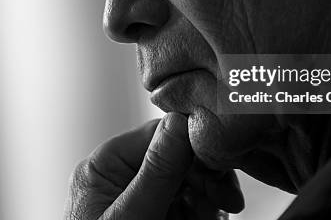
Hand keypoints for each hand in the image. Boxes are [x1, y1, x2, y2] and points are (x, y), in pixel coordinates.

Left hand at [64, 112, 243, 218]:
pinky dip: (203, 214)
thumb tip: (181, 121)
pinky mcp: (156, 214)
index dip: (193, 147)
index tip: (219, 167)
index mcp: (106, 164)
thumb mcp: (131, 217)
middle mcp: (122, 174)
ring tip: (209, 219)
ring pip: (190, 181)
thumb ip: (157, 170)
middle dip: (204, 179)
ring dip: (207, 200)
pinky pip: (189, 203)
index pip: (159, 132)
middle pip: (179, 156)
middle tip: (224, 201)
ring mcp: (140, 195)